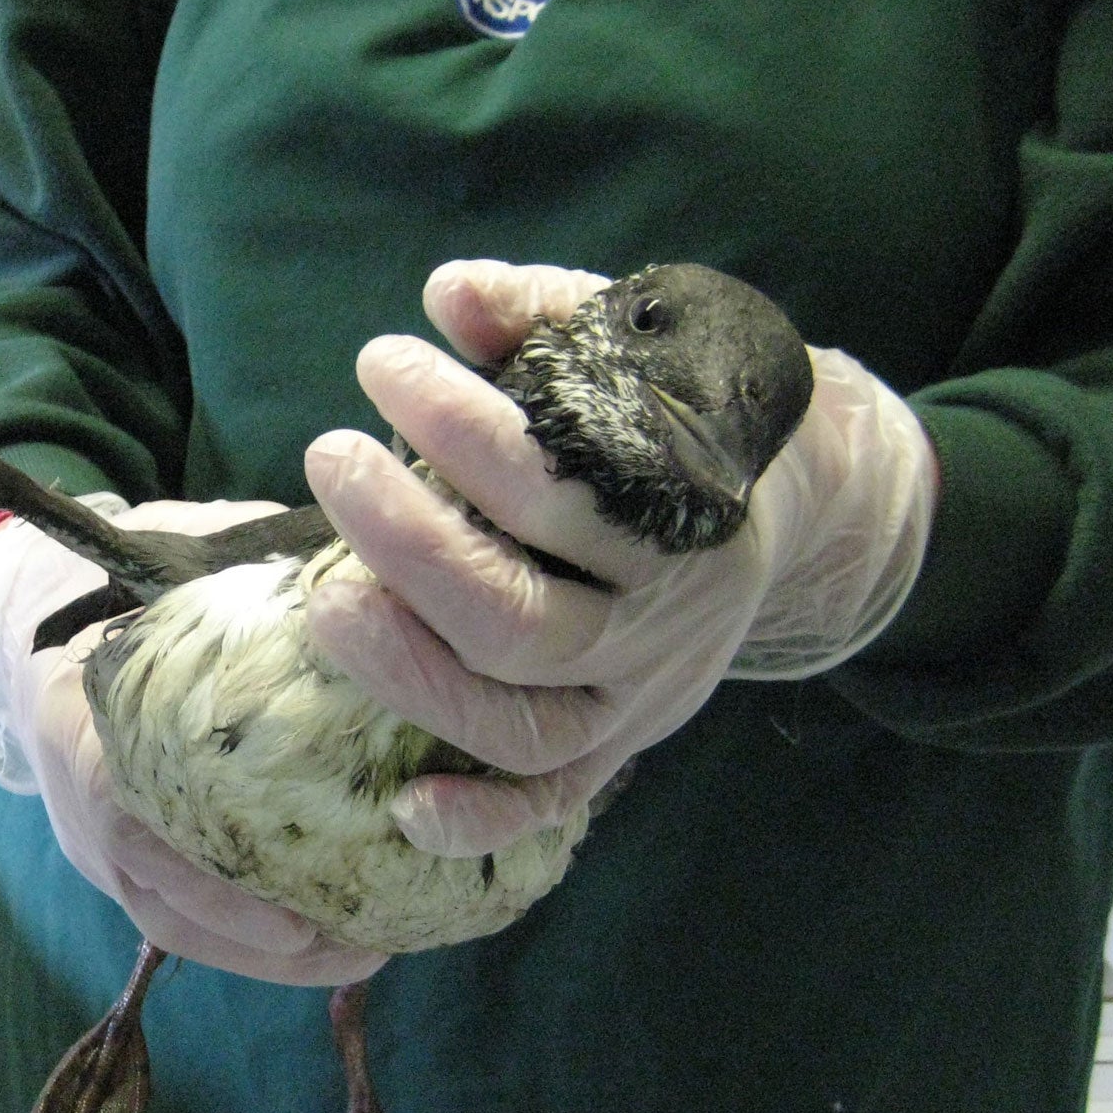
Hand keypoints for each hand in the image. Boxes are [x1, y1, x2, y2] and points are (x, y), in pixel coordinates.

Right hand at [0, 497, 387, 985]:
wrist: (28, 615)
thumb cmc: (121, 580)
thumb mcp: (178, 564)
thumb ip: (256, 574)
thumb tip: (370, 571)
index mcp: (84, 724)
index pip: (132, 816)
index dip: (209, 878)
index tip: (294, 911)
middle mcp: (82, 801)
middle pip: (162, 902)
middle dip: (263, 939)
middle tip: (364, 941)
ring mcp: (93, 841)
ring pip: (172, 924)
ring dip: (266, 955)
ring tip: (362, 953)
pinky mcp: (119, 858)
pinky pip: (177, 918)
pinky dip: (249, 939)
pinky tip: (325, 936)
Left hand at [302, 259, 936, 855]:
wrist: (790, 505)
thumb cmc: (676, 416)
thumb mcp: (637, 348)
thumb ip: (548, 315)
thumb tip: (449, 294)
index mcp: (682, 515)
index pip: (562, 488)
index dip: (461, 429)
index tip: (382, 363)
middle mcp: (664, 624)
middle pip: (519, 618)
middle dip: (408, 544)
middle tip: (330, 457)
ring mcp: (637, 700)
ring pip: (521, 722)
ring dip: (411, 672)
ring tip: (322, 598)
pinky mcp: (614, 750)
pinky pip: (549, 803)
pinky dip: (483, 819)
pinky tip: (404, 809)